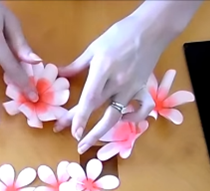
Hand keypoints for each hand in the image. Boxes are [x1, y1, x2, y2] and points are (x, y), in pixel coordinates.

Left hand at [54, 15, 171, 153]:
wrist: (151, 28)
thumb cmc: (119, 34)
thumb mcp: (94, 47)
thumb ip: (76, 65)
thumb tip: (59, 73)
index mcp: (103, 70)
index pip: (90, 99)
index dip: (80, 117)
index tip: (71, 131)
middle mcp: (118, 83)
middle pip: (100, 111)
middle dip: (86, 129)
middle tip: (75, 142)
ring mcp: (133, 87)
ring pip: (118, 115)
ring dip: (102, 131)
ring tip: (90, 141)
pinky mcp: (144, 88)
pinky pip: (143, 109)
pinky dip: (134, 118)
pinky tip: (123, 119)